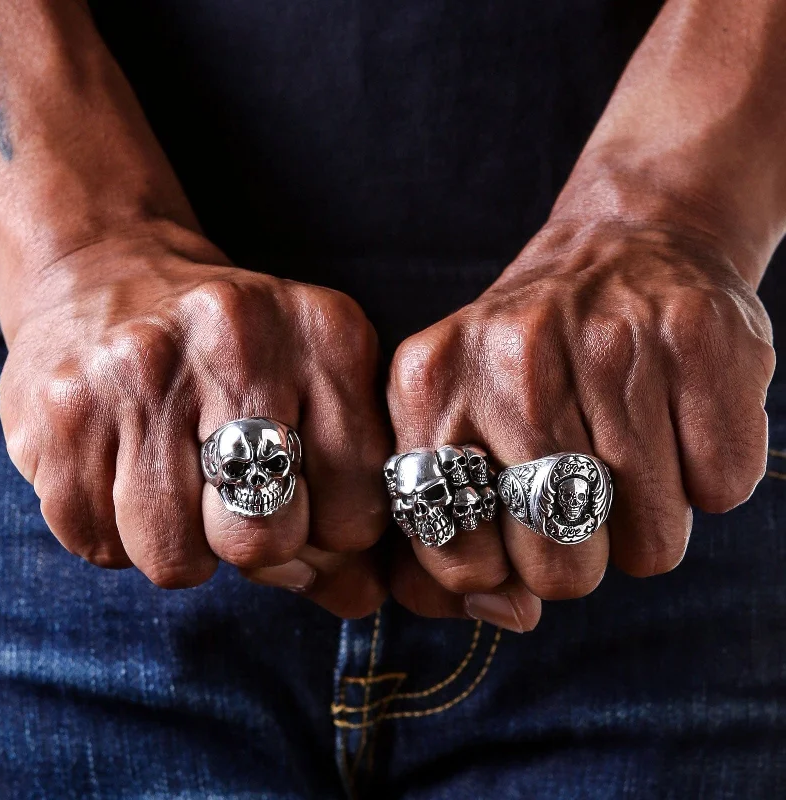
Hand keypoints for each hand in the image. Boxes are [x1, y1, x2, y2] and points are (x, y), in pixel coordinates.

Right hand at [0, 223, 391, 616]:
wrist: (110, 277)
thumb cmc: (232, 355)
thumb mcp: (313, 391)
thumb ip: (349, 496)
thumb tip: (363, 600)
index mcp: (326, 334)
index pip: (357, 510)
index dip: (333, 536)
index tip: (308, 509)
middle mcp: (237, 341)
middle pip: (266, 538)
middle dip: (257, 546)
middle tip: (238, 502)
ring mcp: (142, 373)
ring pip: (176, 556)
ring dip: (183, 544)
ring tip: (180, 482)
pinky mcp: (64, 410)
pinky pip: (100, 545)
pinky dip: (119, 535)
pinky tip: (125, 473)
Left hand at [387, 218, 774, 628]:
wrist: (617, 248)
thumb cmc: (527, 368)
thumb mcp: (455, 427)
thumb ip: (449, 543)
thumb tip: (503, 617)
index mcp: (427, 386)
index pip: (456, 560)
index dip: (495, 563)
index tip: (511, 520)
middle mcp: (510, 359)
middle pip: (559, 570)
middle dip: (576, 556)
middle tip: (577, 489)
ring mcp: (608, 341)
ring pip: (650, 544)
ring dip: (644, 518)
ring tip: (626, 443)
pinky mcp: (696, 336)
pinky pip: (720, 489)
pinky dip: (705, 474)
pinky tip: (674, 413)